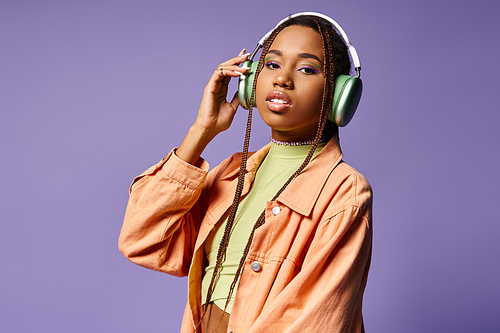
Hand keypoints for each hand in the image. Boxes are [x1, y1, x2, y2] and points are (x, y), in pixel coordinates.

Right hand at [176, 49, 249, 164]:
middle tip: (247, 55)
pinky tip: (238, 73)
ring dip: (234, 65)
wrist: (210, 128)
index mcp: (222, 89)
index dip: (238, 64)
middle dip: (237, 60)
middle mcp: (217, 85)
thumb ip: (237, 97)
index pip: (230, 72)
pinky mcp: (210, 87)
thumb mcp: (233, 107)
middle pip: (227, 67)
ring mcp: (213, 85)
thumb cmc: (219, 121)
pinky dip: (229, 71)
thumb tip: (244, 90)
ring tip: (245, 65)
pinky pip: (218, 74)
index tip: (247, 58)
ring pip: (222, 68)